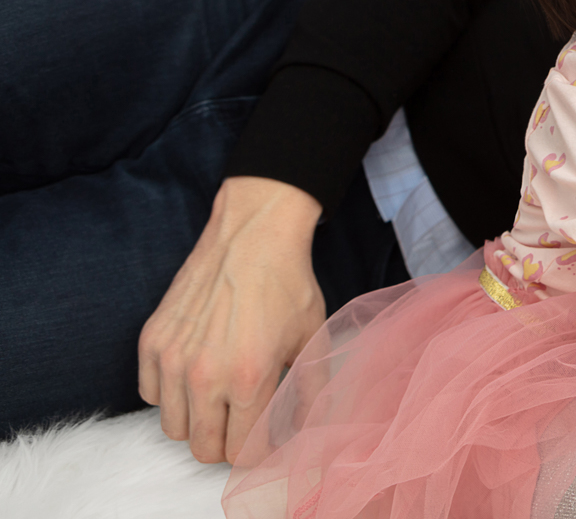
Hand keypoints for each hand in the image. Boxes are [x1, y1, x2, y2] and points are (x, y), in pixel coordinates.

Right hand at [137, 176, 325, 462]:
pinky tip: (195, 372)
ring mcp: (172, 359)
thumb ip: (310, 389)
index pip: (240, 451)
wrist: (254, 235)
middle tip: (241, 423)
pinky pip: (151, 394)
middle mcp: (203, 375)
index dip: (255, 452)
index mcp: (248, 378)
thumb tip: (308, 422)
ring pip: (174, 427)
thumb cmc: (288, 284)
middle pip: (203, 448)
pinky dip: (170, 394)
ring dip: (197, 421)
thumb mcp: (312, 337)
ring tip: (220, 396)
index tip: (264, 439)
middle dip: (226, 444)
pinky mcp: (151, 342)